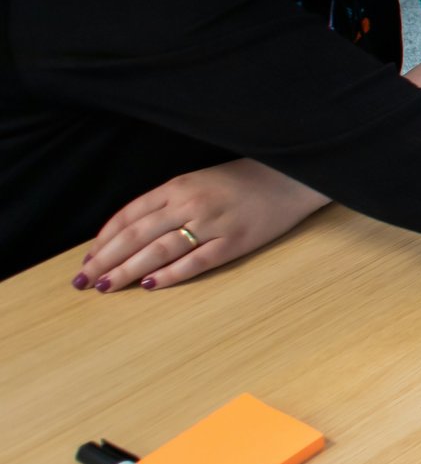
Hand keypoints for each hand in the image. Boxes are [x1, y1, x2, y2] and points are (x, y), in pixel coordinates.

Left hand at [75, 159, 327, 292]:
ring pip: (160, 250)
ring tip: (109, 286)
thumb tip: (133, 233)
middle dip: (107, 259)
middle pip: (137, 235)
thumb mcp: (200, 181)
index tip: (88, 259)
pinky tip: (151, 285)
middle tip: (84, 281)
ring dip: (129, 270)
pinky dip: (171, 274)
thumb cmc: (244, 180)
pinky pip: (196, 262)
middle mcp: (190, 204)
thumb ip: (168, 202)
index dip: (105, 239)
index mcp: (178, 186)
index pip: (130, 215)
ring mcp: (213, 223)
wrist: (292, 178)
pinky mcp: (235, 242)